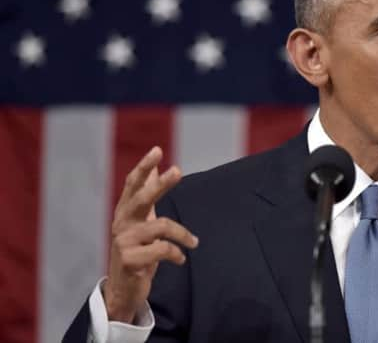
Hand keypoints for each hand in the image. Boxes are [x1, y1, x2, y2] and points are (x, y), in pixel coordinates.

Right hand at [103, 146, 197, 322]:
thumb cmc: (136, 251)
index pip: (132, 185)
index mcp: (124, 212)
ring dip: (183, 234)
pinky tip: (181, 259)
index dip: (144, 167)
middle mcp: (121, 224)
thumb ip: (146, 195)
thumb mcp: (141, 221)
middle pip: (142, 198)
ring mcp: (123, 242)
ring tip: (194, 242)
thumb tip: (154, 167)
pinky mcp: (130, 260)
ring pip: (160, 226)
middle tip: (178, 170)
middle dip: (160, 184)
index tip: (158, 150)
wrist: (123, 289)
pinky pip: (162, 249)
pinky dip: (177, 253)